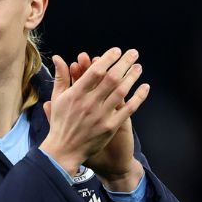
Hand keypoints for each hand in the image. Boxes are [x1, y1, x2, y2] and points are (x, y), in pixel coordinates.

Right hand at [64, 52, 144, 189]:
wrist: (64, 150)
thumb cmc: (60, 122)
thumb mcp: (57, 98)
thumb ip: (61, 77)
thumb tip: (59, 58)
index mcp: (75, 94)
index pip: (95, 71)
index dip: (107, 58)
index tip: (116, 51)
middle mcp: (89, 103)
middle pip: (111, 78)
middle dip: (124, 63)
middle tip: (133, 53)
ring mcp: (101, 115)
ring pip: (121, 91)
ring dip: (132, 77)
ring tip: (138, 67)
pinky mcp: (110, 126)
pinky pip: (128, 109)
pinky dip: (138, 97)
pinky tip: (145, 87)